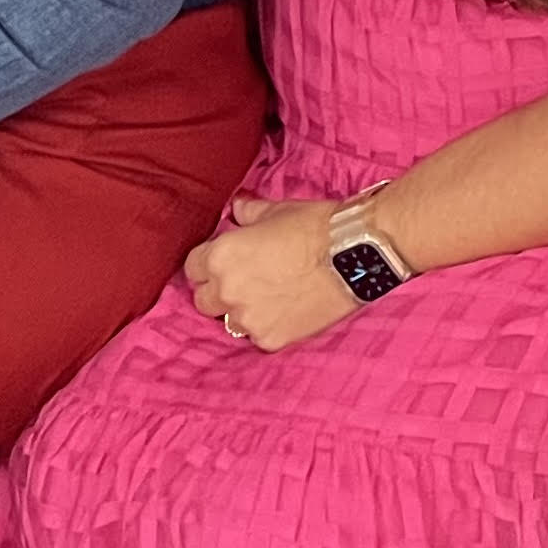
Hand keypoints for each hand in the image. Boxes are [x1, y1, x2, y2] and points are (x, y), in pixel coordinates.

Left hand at [186, 195, 363, 353]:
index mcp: (221, 256)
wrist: (354, 254)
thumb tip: (236, 208)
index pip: (193, 268)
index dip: (210, 262)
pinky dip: (268, 324)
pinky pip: (257, 335)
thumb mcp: (277, 211)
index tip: (227, 261)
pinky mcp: (270, 339)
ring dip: (242, 309)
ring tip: (270, 296)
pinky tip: (289, 309)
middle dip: (220, 289)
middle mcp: (227, 291)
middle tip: (247, 279)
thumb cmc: (315, 226)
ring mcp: (247, 319)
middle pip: (204, 299)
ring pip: (229, 320)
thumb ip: (248, 213)